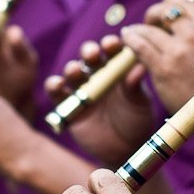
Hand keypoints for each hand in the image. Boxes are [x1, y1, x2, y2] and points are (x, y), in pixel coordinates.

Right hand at [45, 37, 154, 165]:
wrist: (124, 149)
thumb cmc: (136, 121)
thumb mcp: (139, 104)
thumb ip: (135, 86)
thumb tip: (140, 66)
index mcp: (117, 70)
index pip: (112, 51)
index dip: (110, 45)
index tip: (111, 44)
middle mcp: (98, 75)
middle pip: (89, 57)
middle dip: (89, 52)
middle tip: (92, 54)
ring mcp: (82, 89)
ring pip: (72, 72)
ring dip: (72, 68)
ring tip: (75, 71)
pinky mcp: (68, 105)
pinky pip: (57, 92)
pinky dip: (54, 85)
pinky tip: (58, 85)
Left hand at [121, 0, 193, 112]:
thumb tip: (184, 24)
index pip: (182, 2)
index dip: (168, 5)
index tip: (164, 17)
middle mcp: (193, 35)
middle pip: (164, 10)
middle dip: (153, 14)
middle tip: (149, 25)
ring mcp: (177, 51)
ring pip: (148, 29)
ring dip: (137, 29)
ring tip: (131, 33)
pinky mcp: (163, 67)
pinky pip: (139, 45)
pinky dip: (130, 39)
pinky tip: (127, 39)